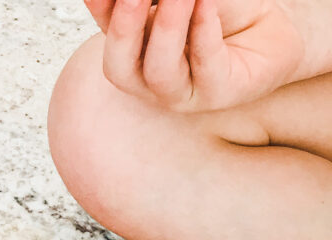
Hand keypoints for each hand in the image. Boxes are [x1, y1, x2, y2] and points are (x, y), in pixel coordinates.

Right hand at [84, 0, 304, 110]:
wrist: (273, 30)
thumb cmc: (226, 12)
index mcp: (136, 50)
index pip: (108, 31)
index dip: (101, 7)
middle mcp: (151, 79)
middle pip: (120, 68)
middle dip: (123, 28)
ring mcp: (183, 93)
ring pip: (160, 73)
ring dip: (167, 28)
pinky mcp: (219, 95)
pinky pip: (206, 65)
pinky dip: (203, 30)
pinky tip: (205, 2)